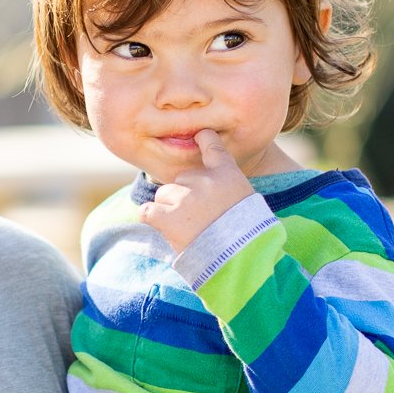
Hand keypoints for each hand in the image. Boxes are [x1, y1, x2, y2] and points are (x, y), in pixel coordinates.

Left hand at [141, 129, 253, 257]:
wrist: (241, 257)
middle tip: (200, 217)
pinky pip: (147, 210)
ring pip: (164, 194)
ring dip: (169, 208)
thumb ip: (225, 188)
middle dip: (185, 195)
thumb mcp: (245, 202)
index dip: (204, 139)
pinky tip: (164, 227)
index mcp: (227, 174)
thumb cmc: (246, 234)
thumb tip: (206, 188)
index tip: (201, 135)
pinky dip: (152, 217)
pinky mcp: (168, 217)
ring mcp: (185, 198)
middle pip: (182, 178)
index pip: (213, 147)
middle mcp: (205, 180)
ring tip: (187, 227)